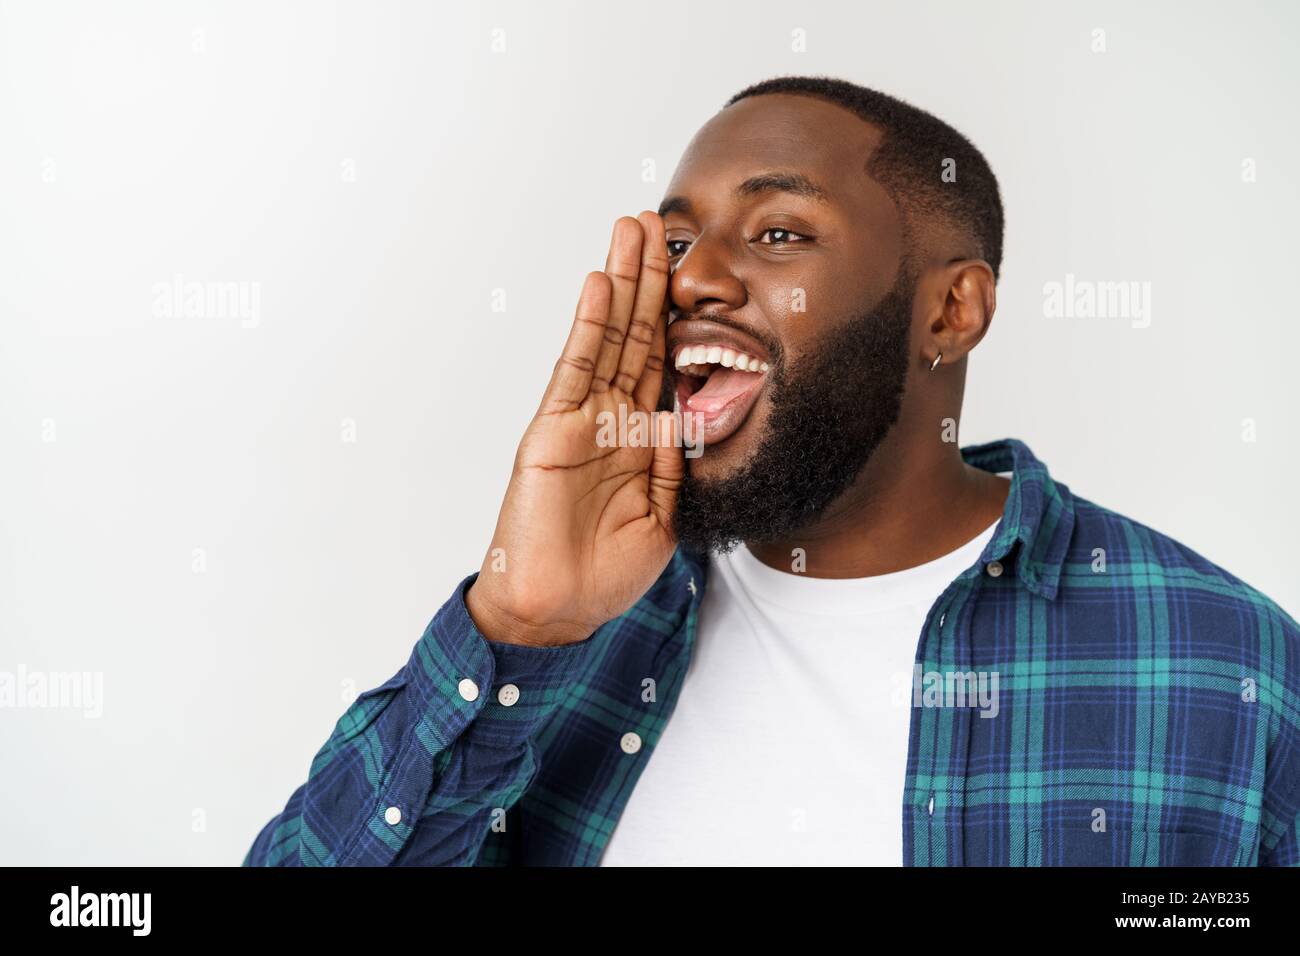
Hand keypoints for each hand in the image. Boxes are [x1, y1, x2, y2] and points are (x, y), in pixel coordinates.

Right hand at [466, 212, 682, 646]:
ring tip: (631, 229)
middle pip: (635, 335)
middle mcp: (609, 419)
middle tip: (657, 222)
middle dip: (648, 280)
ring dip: (622, 283)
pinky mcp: (552, 430)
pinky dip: (589, 325)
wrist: (559, 610)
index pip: (661, 363)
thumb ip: (672, 464)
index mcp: (638, 439)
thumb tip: (686, 414)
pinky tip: (601, 283)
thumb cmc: (605, 574)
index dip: (676, 318)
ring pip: (607, 338)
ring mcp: (580, 420)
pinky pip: (575, 369)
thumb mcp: (663, 517)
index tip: (691, 273)